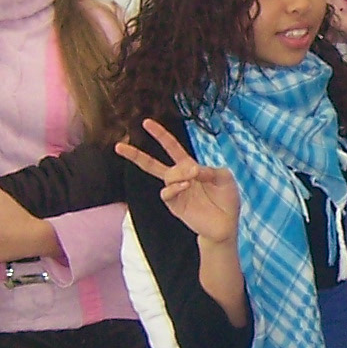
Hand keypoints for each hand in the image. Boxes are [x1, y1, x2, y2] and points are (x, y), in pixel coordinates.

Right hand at [112, 121, 241, 246]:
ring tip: (192, 177)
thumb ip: (211, 170)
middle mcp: (179, 178)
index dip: (160, 135)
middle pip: (152, 164)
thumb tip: (193, 169)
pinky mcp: (175, 206)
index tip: (146, 122)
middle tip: (119, 146)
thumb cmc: (227, 200)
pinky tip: (186, 185)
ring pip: (166, 176)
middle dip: (136, 155)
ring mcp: (176, 192)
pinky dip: (175, 187)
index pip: (172, 147)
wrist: (226, 225)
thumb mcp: (225, 178)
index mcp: (190, 166)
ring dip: (178, 173)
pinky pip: (167, 193)